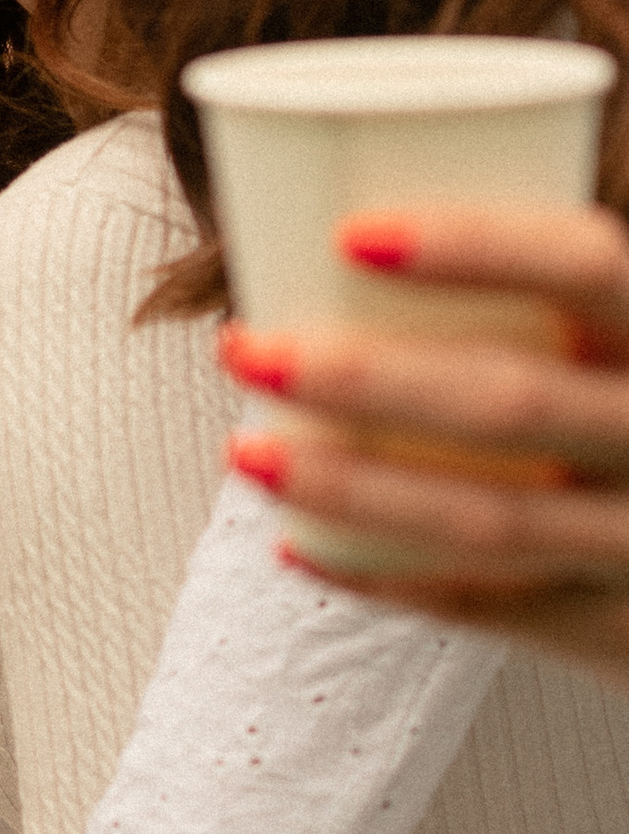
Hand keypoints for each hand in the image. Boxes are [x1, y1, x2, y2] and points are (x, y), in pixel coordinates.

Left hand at [221, 197, 628, 690]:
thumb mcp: (599, 337)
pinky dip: (383, 578)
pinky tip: (297, 546)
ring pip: (487, 521)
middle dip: (361, 377)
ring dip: (348, 488)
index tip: (348, 233)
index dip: (477, 244)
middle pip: (512, 402)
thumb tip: (312, 207)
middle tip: (243, 348)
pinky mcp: (613, 626)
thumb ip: (515, 292)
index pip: (586, 264)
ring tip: (241, 451)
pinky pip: (487, 609)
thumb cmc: (613, 400)